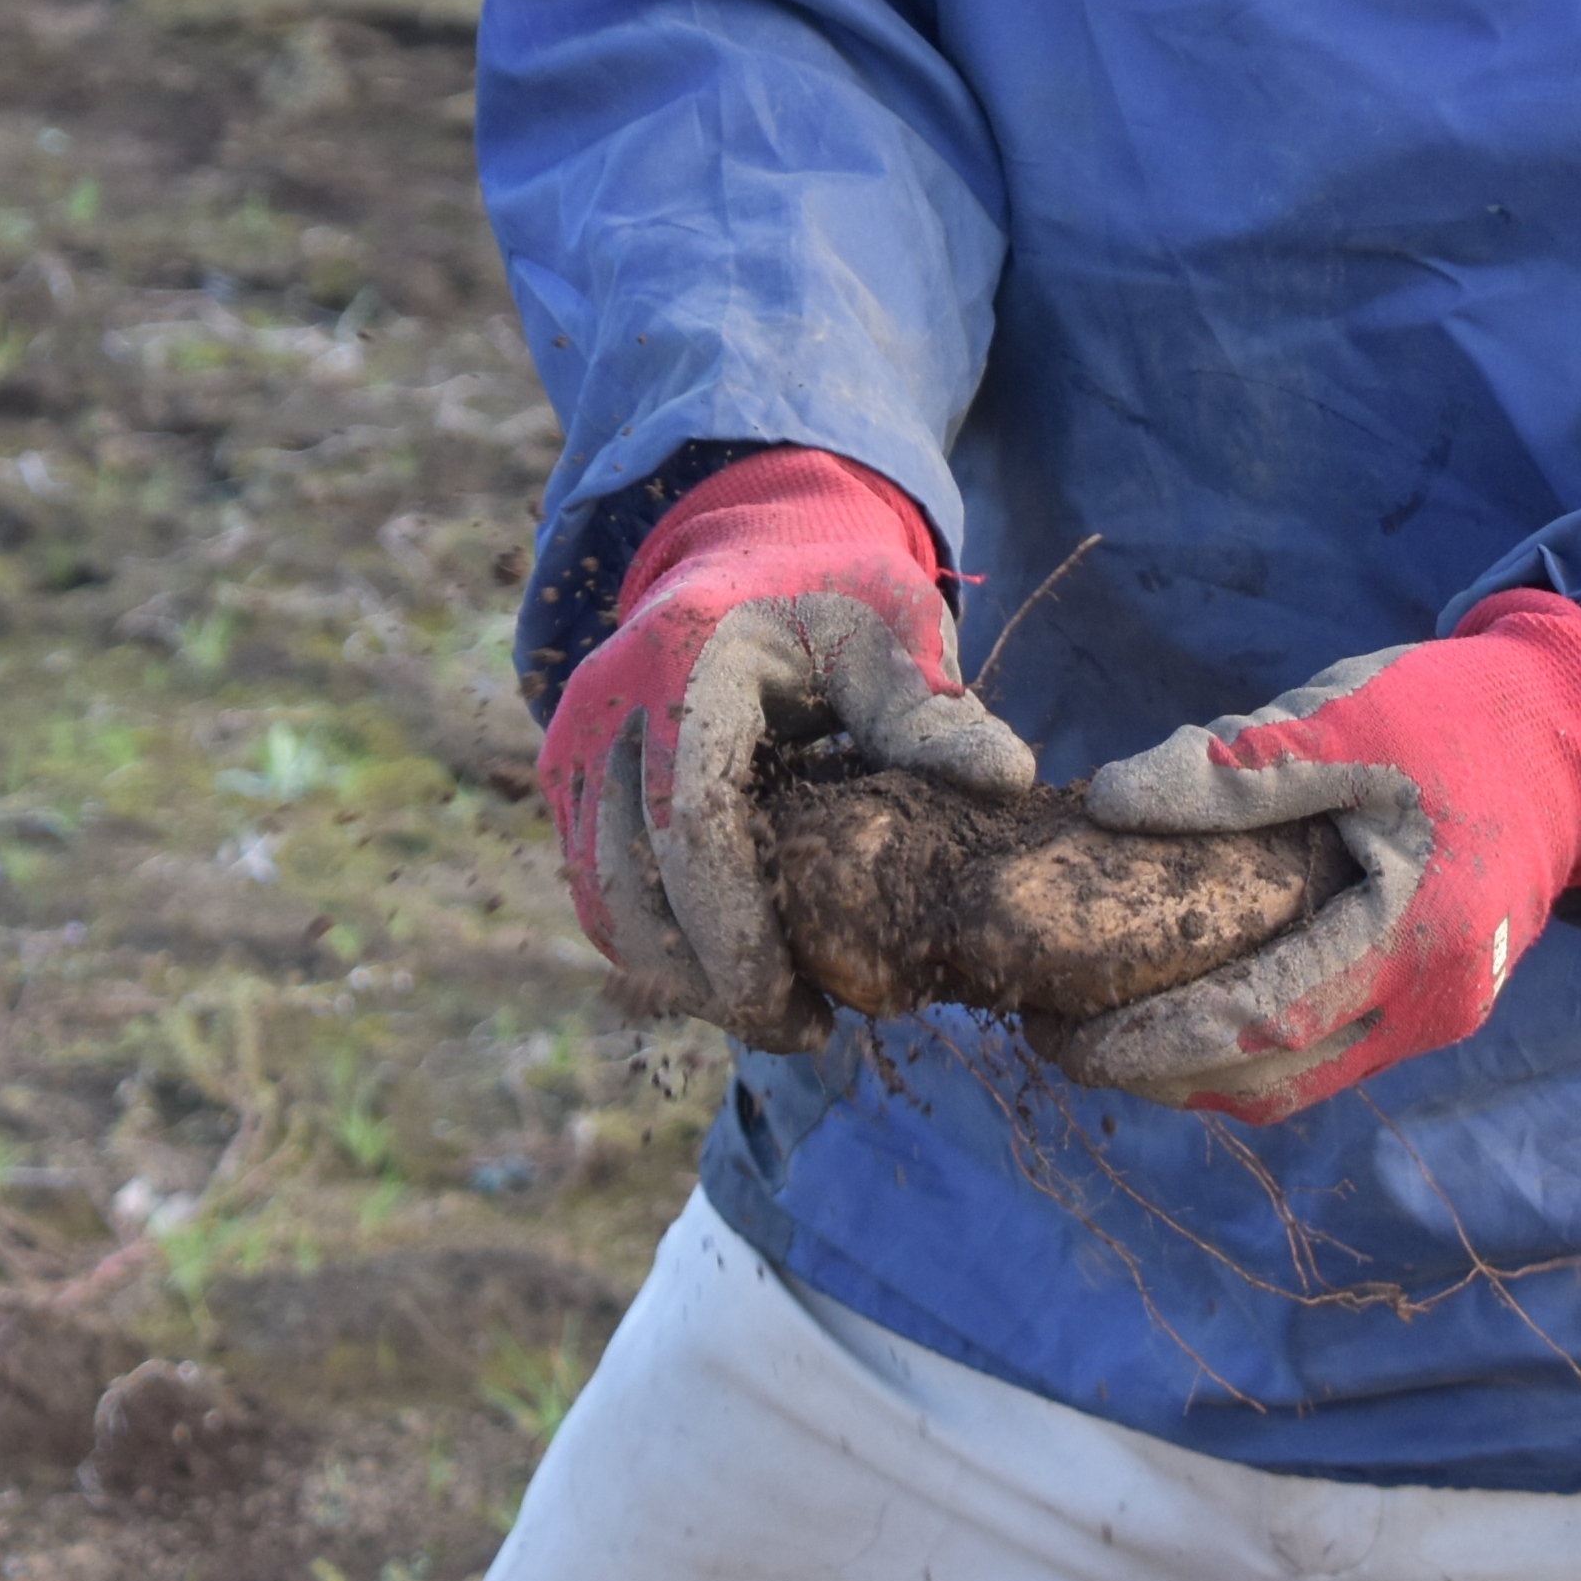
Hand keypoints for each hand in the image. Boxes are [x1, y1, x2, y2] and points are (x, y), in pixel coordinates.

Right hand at [539, 448, 1032, 1051]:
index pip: (693, 821)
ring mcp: (577, 739)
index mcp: (689, 658)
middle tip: (803, 1032)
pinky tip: (730, 975)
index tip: (804, 1005)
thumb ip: (932, 708)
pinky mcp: (570, 775)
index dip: (737, 928)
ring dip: (679, 974)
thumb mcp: (891, 628)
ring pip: (603, 895)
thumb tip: (1010, 779)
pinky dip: (655, 943)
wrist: (746, 547)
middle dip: (712, 976)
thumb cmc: (832, 592)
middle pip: (634, 877)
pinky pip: (597, 884)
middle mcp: (610, 700)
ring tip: (777, 1015)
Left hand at [1045, 593, 1580, 1122]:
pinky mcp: (1430, 1003)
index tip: (1070, 1036)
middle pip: (1274, 1079)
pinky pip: (1328, 1049)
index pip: (1264, 1023)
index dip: (1160, 1042)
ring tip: (1102, 1034)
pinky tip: (1182, 1009)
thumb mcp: (1348, 716)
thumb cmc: (1459, 715)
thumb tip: (1113, 801)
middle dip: (1160, 1074)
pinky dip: (1250, 1047)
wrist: (1572, 737)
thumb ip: (1237, 765)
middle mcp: (1434, 1002)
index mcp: (1416, 934)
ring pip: (1300, 1078)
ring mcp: (1439, 1013)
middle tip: (1058, 1041)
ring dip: (1201, 1072)